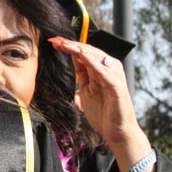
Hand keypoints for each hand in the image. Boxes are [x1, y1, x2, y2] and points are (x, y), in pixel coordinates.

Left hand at [47, 37, 149, 171]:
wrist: (117, 132)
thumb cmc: (103, 113)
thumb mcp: (87, 90)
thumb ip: (82, 74)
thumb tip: (75, 57)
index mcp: (102, 69)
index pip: (84, 53)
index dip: (69, 46)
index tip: (54, 41)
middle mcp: (110, 69)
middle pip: (88, 52)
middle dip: (71, 45)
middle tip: (55, 39)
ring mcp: (115, 76)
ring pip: (95, 57)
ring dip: (78, 49)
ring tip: (64, 43)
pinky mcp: (117, 86)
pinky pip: (103, 71)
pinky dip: (92, 62)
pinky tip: (81, 55)